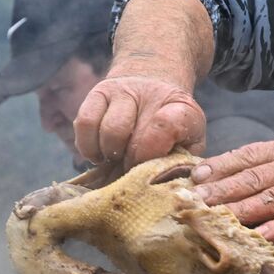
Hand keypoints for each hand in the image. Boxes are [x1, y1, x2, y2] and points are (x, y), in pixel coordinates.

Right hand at [74, 74, 205, 166]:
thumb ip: (180, 163)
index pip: (167, 127)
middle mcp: (154, 94)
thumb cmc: (173, 131)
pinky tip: (100, 153)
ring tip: (117, 160)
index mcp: (184, 109)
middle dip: (132, 163)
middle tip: (133, 171)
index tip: (148, 167)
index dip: (153, 153)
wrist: (154, 94)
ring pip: (109, 131)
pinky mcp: (98, 93)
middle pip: (135, 138)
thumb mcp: (188, 146)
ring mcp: (124, 91)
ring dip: (110, 155)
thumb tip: (162, 182)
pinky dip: (88, 146)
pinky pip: (85, 124)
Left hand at [189, 133, 273, 241]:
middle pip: (251, 177)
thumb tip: (249, 178)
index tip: (193, 176)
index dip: (219, 166)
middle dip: (219, 191)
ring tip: (214, 221)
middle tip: (191, 202)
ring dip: (239, 210)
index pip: (247, 155)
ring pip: (269, 197)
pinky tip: (258, 238)